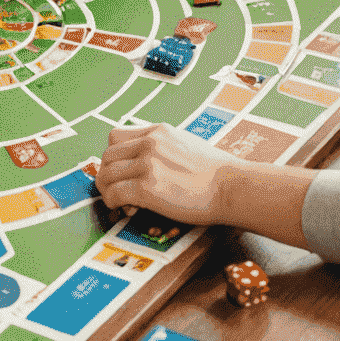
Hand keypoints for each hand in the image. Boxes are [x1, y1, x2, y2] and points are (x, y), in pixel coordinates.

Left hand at [96, 123, 230, 224]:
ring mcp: (148, 164)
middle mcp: (150, 143)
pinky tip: (127, 209)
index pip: (116, 137)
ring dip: (108, 190)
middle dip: (109, 175)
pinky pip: (114, 193)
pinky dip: (113, 203)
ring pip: (106, 174)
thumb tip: (147, 165)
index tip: (123, 172)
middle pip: (107, 155)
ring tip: (123, 202)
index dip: (115, 157)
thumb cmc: (217, 174)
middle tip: (119, 191)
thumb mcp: (186, 145)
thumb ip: (164, 149)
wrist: (232, 186)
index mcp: (159, 131)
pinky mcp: (147, 187)